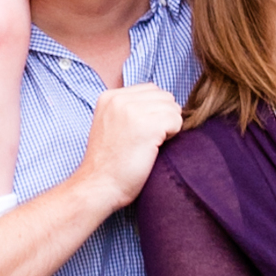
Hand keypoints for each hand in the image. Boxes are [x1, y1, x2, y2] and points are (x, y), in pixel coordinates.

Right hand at [77, 80, 183, 207]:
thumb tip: (164, 104)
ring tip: (151, 144)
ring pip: (172, 107)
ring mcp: (133, 111)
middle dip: (164, 116)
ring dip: (169, 126)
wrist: (99, 186)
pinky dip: (173, 135)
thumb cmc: (110, 163)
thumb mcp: (111, 125)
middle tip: (149, 139)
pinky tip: (155, 148)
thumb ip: (129, 109)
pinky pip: (176, 120)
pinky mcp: (147, 125)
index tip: (142, 131)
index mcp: (109, 96)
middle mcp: (119, 99)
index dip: (155, 110)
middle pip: (164, 96)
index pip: (151, 89)